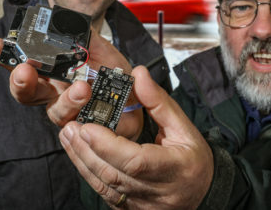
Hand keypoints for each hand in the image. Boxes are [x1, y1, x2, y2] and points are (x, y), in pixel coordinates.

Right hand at [0, 32, 141, 138]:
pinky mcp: (90, 128)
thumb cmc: (111, 71)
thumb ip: (83, 36)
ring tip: (81, 88)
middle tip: (23, 71)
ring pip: (57, 112)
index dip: (4, 56)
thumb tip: (68, 20)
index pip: (21, 64)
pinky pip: (85, 129)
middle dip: (21, 82)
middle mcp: (54, 94)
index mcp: (51, 72)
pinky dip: (90, 118)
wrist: (138, 93)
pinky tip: (96, 107)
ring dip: (67, 100)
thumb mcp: (99, 47)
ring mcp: (70, 112)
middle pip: (27, 93)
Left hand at [59, 66, 213, 209]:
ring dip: (81, 159)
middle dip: (87, 150)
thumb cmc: (193, 158)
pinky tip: (77, 153)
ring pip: (103, 185)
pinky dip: (88, 171)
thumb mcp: (184, 126)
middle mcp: (155, 191)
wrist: (202, 194)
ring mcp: (140, 204)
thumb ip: (158, 101)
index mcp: (173, 168)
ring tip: (68, 135)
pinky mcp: (128, 208)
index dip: (109, 146)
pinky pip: (103, 192)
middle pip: (113, 174)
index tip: (88, 127)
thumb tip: (138, 74)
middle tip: (70, 126)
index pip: (136, 162)